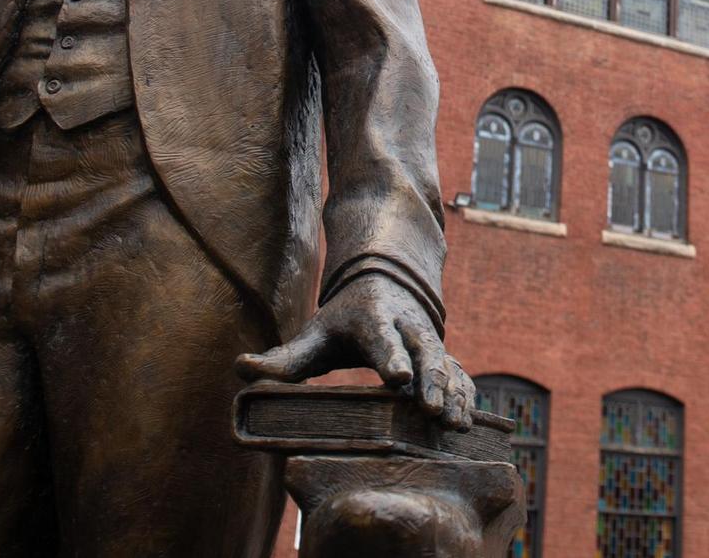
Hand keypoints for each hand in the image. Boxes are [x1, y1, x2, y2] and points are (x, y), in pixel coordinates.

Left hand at [237, 274, 475, 429]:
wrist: (388, 283)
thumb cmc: (344, 319)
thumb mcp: (314, 333)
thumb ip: (282, 358)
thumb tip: (240, 369)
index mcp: (373, 318)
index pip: (381, 338)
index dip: (390, 357)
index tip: (398, 378)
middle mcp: (406, 327)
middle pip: (424, 351)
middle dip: (430, 380)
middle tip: (431, 410)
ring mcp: (429, 340)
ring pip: (447, 363)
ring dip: (452, 393)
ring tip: (455, 424)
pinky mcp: (443, 354)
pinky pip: (460, 374)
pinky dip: (465, 395)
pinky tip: (468, 420)